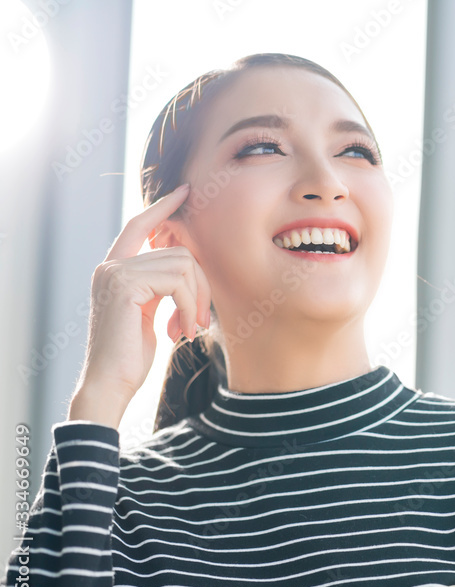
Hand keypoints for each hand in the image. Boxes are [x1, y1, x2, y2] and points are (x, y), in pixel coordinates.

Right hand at [68, 183, 212, 428]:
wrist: (111, 383)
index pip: (139, 225)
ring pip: (182, 265)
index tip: (185, 192)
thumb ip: (161, 286)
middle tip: (199, 320)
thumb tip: (188, 265)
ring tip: (189, 328)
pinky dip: (189, 307)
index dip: (163, 208)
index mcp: (114, 269)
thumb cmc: (132, 355)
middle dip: (200, 285)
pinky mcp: (124, 284)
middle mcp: (110, 265)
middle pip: (178, 251)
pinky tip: (182, 333)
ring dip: (196, 300)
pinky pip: (177, 281)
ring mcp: (115, 272)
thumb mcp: (150, 312)